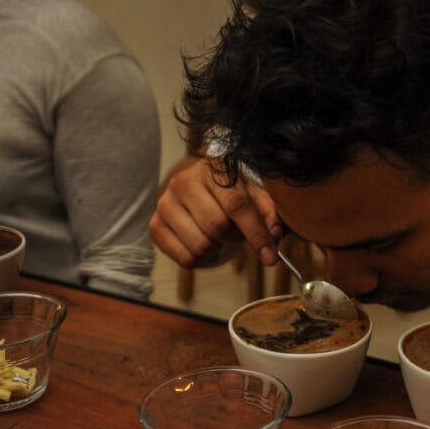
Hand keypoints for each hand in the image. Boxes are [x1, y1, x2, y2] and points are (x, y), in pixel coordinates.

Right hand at [149, 158, 281, 267]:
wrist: (196, 187)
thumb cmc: (231, 192)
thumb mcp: (254, 195)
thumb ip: (269, 214)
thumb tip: (274, 236)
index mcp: (214, 168)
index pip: (237, 205)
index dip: (256, 234)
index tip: (271, 257)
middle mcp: (184, 181)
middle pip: (217, 227)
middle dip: (234, 238)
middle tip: (236, 232)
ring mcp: (165, 203)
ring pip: (200, 245)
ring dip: (217, 249)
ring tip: (219, 237)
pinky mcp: (155, 225)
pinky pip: (185, 259)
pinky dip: (202, 260)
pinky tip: (206, 245)